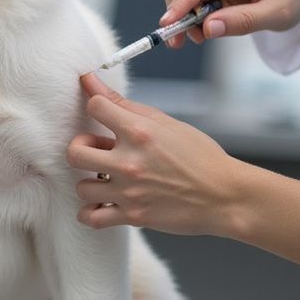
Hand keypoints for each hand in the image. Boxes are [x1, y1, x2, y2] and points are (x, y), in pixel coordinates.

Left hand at [67, 73, 244, 235]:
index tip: (103, 114)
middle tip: (98, 149)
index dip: (96, 106)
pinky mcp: (133, 216)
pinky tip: (104, 202)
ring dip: (90, 181)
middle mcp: (130, 162)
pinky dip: (91, 211)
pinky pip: (91, 217)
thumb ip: (125, 105)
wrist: (225, 196)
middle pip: (75, 152)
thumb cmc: (200, 156)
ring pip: (81, 186)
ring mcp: (129, 192)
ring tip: (107, 178)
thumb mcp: (166, 123)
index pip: (95, 106)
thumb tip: (91, 81)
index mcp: (141, 132)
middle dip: (81, 147)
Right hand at [159, 0, 299, 47]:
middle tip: (184, 43)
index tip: (168, 26)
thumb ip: (244, 21)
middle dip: (178, 14)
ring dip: (184, 16)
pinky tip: (207, 22)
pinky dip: (189, 12)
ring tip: (204, 34)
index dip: (183, 1)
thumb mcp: (278, 14)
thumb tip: (207, 29)